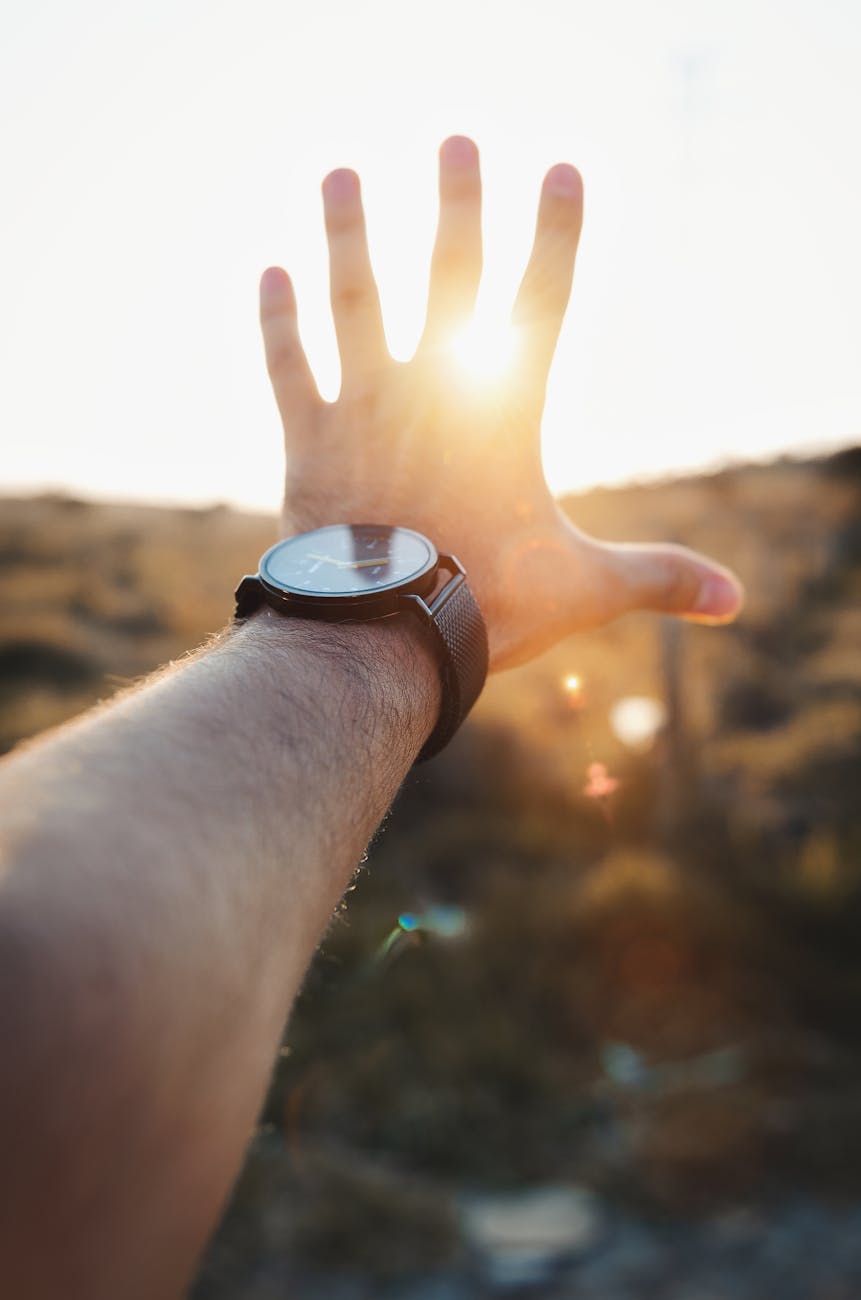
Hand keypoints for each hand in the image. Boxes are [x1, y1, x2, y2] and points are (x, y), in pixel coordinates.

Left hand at [259, 136, 742, 670]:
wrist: (385, 637)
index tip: (561, 169)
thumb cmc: (490, 605)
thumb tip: (732, 602)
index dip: (556, 236)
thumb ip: (656, 578)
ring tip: (340, 173)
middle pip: (449, 279)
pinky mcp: (310, 442)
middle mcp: (433, 392)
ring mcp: (366, 411)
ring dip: (346, 236)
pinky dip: (276, 324)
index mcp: (503, 414)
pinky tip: (270, 272)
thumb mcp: (585, 589)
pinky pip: (288, 369)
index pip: (543, 304)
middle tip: (456, 139)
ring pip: (354, 303)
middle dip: (457, 207)